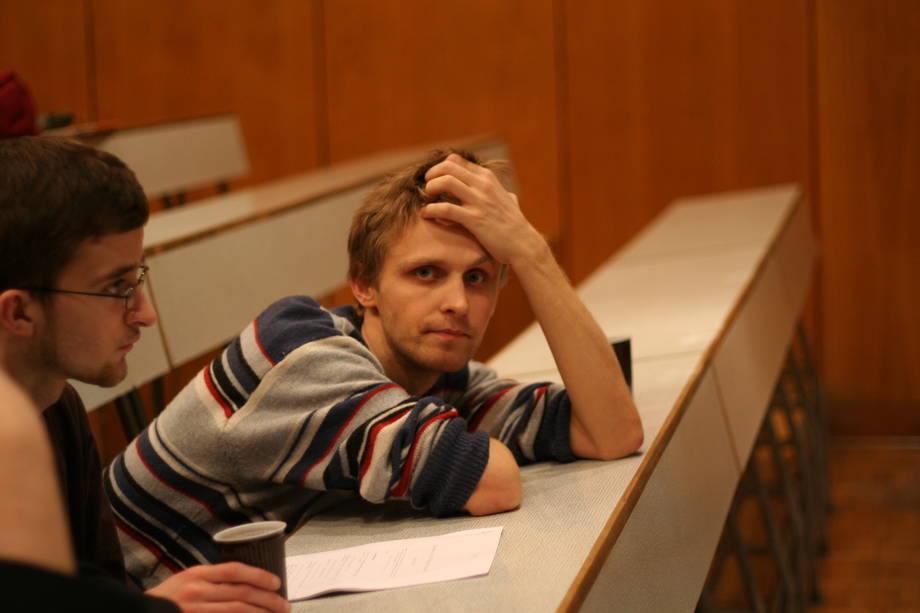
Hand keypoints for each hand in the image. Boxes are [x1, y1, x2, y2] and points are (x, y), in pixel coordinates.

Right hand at [146, 562, 289, 612]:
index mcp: (196, 574)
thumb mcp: (185, 580)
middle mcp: (196, 592)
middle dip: (269, 600)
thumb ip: (211, 579)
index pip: (235, 570)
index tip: (276, 583)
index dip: (260, 576)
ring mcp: (195, 611)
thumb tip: (247, 581)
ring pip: (238, 612)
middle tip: (284, 606)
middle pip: (242, 594)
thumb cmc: (166, 600)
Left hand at [421, 153, 545, 267]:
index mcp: (487, 178)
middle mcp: (483, 185)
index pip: (455, 160)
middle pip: (447, 166)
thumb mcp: (510, 202)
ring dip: (430, 190)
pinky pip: (445, 208)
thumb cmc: (515, 226)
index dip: (438, 169)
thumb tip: (508, 195)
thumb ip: (503, 194)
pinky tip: (427, 214)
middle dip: (431, 176)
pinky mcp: (474, 219)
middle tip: (427, 190)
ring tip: (428, 201)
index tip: (434, 182)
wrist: (523, 245)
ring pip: (445, 182)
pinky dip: (431, 210)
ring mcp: (479, 201)